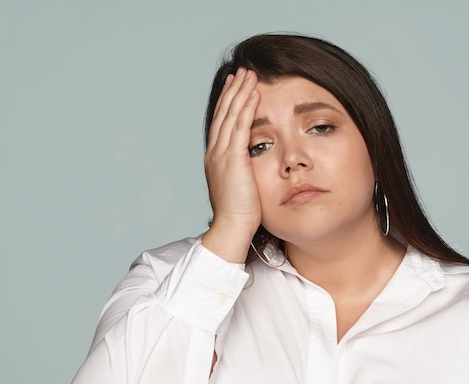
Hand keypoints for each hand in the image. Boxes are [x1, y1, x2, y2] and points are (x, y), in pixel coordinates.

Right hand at [202, 68, 260, 261]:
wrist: (232, 228)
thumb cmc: (241, 214)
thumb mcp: (241, 186)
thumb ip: (243, 170)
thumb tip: (251, 163)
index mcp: (216, 158)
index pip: (222, 123)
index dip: (228, 102)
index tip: (235, 86)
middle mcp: (215, 153)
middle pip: (223, 113)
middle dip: (233, 91)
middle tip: (241, 71)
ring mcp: (221, 155)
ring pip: (230, 116)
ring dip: (240, 93)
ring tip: (249, 74)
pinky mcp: (232, 160)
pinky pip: (240, 128)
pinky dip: (246, 109)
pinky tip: (253, 94)